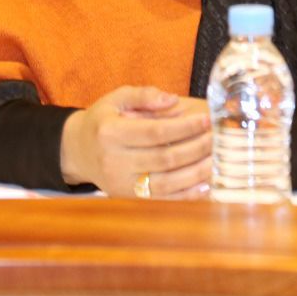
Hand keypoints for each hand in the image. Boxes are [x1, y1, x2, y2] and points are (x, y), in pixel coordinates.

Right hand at [59, 86, 210, 198]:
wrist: (77, 152)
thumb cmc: (103, 120)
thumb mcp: (116, 98)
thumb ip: (143, 95)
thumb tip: (173, 100)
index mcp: (110, 133)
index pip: (155, 132)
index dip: (184, 127)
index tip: (207, 119)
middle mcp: (114, 162)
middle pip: (164, 158)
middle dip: (196, 148)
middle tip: (219, 137)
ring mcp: (121, 185)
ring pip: (166, 183)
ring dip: (196, 173)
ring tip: (219, 159)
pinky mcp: (128, 199)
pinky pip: (162, 200)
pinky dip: (186, 195)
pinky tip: (205, 184)